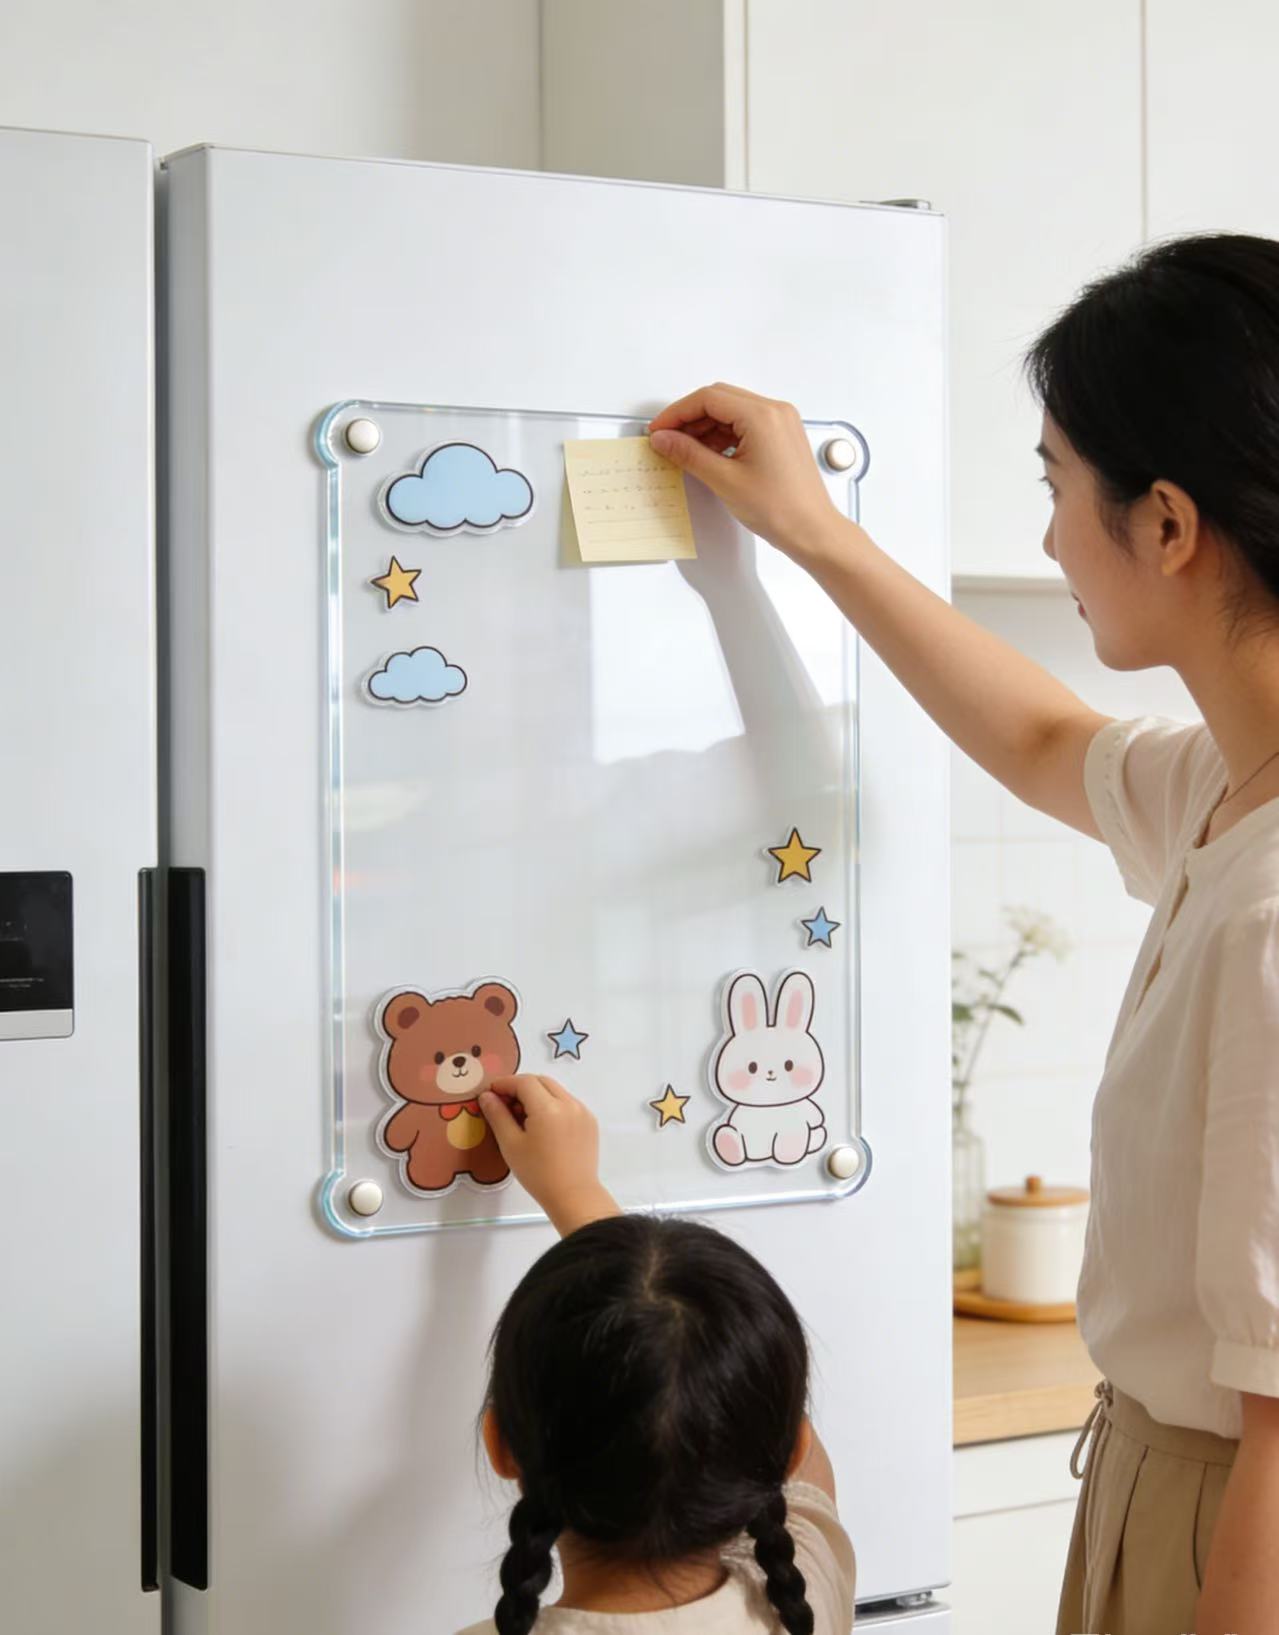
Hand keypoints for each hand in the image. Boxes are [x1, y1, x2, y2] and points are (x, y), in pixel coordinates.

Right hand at [479, 1076, 619, 1236]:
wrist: (574, 1196)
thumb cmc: (538, 1173)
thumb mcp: (511, 1144)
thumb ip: (497, 1115)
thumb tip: (487, 1096)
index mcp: (548, 1108)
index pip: (524, 1082)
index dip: (505, 1083)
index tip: (491, 1092)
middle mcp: (569, 1103)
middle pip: (541, 1081)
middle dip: (521, 1087)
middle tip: (505, 1104)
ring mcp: (582, 1111)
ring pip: (556, 1091)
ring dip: (538, 1095)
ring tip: (523, 1117)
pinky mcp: (590, 1121)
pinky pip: (568, 1103)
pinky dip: (553, 1105)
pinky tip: (543, 1126)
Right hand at [648, 383, 847, 559]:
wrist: (812, 531)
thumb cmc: (781, 509)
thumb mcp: (724, 480)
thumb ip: (689, 454)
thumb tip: (664, 439)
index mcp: (762, 416)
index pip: (708, 398)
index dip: (677, 412)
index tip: (659, 430)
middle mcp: (774, 412)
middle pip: (719, 400)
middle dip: (690, 418)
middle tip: (668, 439)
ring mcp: (781, 422)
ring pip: (732, 411)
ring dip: (706, 427)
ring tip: (685, 451)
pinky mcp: (781, 436)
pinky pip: (745, 424)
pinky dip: (723, 435)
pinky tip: (709, 455)